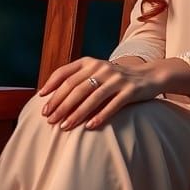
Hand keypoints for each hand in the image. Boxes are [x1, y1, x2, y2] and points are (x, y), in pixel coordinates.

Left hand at [38, 57, 157, 130]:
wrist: (149, 76)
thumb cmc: (116, 79)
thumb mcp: (96, 72)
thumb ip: (78, 79)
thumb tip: (50, 95)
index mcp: (90, 62)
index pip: (66, 72)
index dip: (52, 85)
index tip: (41, 100)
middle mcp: (102, 68)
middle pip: (76, 87)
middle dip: (60, 104)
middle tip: (49, 119)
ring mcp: (117, 79)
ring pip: (92, 97)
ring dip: (76, 113)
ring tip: (64, 127)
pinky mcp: (131, 91)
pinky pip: (113, 105)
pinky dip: (100, 116)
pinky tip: (89, 127)